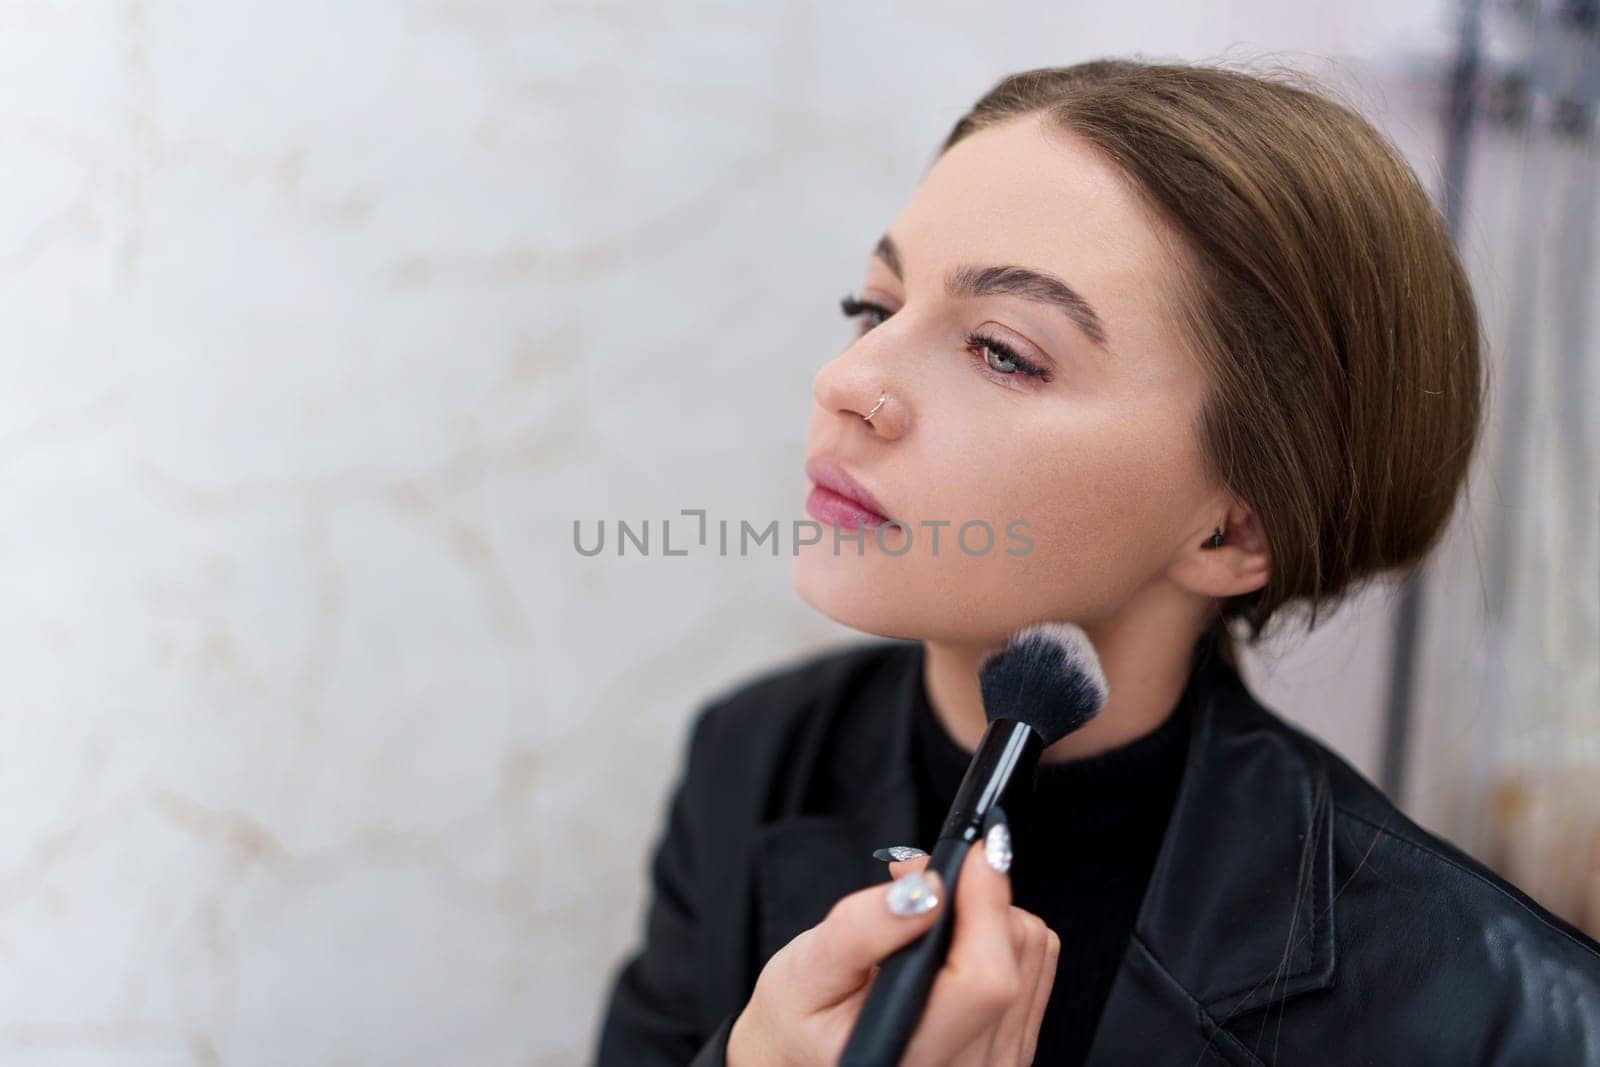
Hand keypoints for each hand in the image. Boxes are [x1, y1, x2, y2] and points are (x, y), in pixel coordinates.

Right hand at [726, 836, 1059, 1065]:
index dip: (985, 903)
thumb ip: (861, 929)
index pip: (984, 981)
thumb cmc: (804, 1017)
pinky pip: (1038, 967)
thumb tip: (923, 890)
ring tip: (926, 914)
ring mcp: (997, 1065)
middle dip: (976, 895)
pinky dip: (1001, 935)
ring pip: (1033, 954)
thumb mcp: (807, 968)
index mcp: (911, 1055)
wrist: (808, 1057)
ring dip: (989, 913)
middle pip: (1015, 959)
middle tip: (918, 881)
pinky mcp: (1014, 1049)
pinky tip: (952, 942)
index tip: (971, 853)